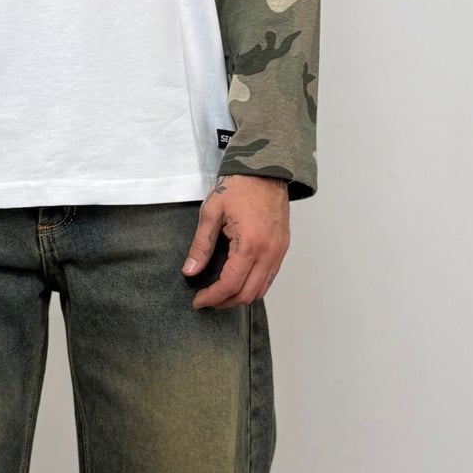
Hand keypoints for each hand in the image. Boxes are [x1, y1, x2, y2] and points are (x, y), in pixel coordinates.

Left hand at [182, 175, 288, 308]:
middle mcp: (268, 252)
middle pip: (248, 294)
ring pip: (261, 290)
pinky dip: (253, 285)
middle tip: (207, 300)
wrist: (265, 169)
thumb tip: (190, 271)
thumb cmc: (239, 186)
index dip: (212, 297)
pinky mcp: (282, 248)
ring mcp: (278, 251)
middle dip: (225, 302)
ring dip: (240, 296)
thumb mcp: (211, 213)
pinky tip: (238, 280)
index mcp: (250, 244)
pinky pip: (269, 277)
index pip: (230, 284)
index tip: (198, 300)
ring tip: (221, 293)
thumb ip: (200, 245)